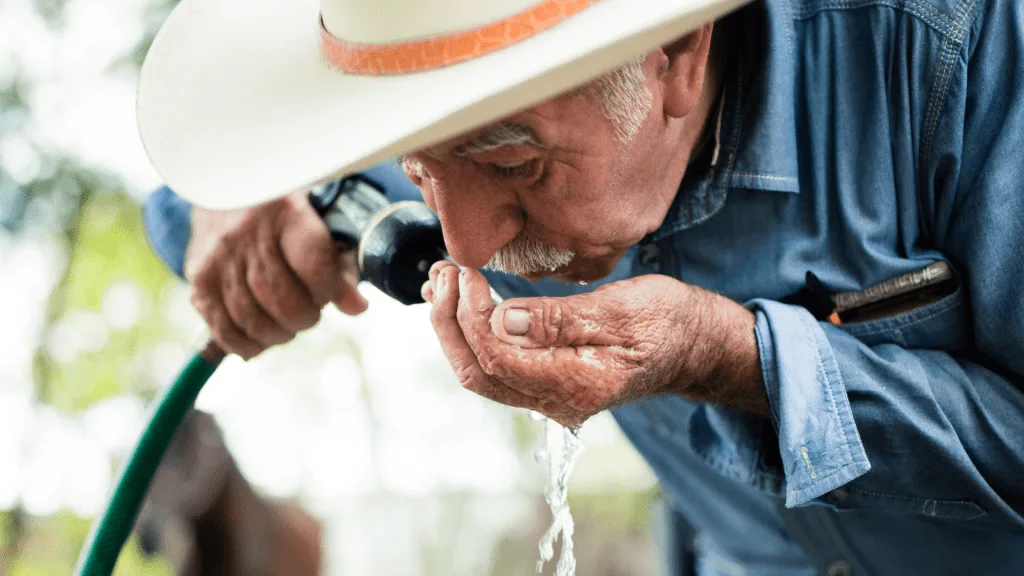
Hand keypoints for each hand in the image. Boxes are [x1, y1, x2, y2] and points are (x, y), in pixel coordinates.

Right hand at [185, 190, 367, 358]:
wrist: (223, 186)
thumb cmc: (283, 212)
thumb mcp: (318, 221)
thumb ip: (340, 264)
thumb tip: (357, 309)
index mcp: (286, 210)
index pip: (314, 266)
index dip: (328, 291)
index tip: (328, 292)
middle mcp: (246, 233)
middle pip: (282, 300)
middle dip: (304, 318)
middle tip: (308, 314)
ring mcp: (218, 257)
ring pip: (253, 319)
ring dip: (278, 334)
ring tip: (287, 325)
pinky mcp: (198, 278)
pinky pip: (222, 327)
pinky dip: (245, 344)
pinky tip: (259, 342)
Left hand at [423, 262, 764, 427]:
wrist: (694, 345)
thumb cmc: (666, 320)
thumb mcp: (621, 308)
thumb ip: (559, 319)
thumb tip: (501, 321)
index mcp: (578, 385)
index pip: (499, 358)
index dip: (471, 316)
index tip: (466, 272)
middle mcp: (558, 402)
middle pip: (479, 373)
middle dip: (449, 322)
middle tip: (443, 272)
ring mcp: (550, 397)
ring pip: (481, 372)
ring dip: (453, 327)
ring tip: (441, 281)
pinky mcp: (546, 382)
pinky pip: (495, 365)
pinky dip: (471, 333)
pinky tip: (461, 300)